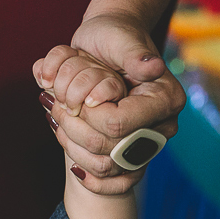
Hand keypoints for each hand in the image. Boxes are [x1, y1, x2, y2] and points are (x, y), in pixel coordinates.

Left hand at [33, 11, 185, 193]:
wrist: (107, 44)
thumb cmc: (116, 37)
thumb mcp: (122, 40)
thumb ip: (135, 55)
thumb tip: (151, 67)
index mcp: (165, 101)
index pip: (117, 125)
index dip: (89, 115)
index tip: (76, 99)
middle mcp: (159, 126)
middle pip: (105, 149)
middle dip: (72, 127)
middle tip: (54, 106)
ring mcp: (142, 141)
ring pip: (101, 166)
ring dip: (70, 143)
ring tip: (56, 117)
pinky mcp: (126, 151)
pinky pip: (110, 182)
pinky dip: (85, 172)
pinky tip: (73, 164)